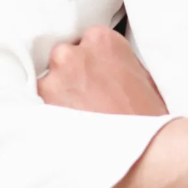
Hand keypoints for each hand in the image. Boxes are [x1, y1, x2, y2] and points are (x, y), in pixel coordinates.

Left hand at [36, 25, 168, 115]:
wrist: (140, 147)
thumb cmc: (147, 115)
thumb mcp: (141, 76)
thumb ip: (116, 62)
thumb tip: (106, 69)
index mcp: (102, 40)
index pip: (86, 40)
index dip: (90, 61)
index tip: (94, 75)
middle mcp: (74, 53)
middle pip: (64, 58)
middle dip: (72, 75)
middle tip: (87, 97)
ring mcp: (55, 76)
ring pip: (49, 81)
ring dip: (60, 95)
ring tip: (78, 117)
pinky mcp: (42, 103)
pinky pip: (39, 104)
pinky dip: (50, 114)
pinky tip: (68, 127)